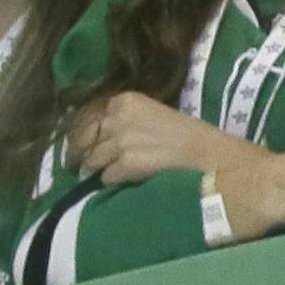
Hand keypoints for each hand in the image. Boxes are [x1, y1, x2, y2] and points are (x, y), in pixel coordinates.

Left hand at [71, 92, 243, 184]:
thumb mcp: (153, 115)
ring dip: (95, 170)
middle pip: (84, 139)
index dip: (80, 134)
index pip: (87, 116)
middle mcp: (118, 117)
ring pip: (92, 160)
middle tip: (76, 166)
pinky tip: (120, 183)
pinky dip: (109, 182)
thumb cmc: (187, 136)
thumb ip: (125, 120)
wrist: (208, 157)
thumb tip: (101, 136)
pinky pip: (105, 177)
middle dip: (80, 154)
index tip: (78, 145)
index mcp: (125, 100)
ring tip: (97, 177)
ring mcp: (120, 140)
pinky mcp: (125, 163)